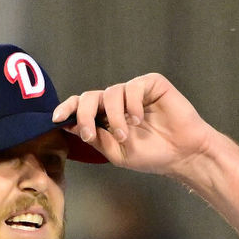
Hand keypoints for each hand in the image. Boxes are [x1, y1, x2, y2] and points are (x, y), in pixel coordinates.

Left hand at [53, 73, 215, 175]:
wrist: (182, 154)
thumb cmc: (152, 155)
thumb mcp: (116, 153)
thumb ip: (95, 138)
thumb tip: (71, 125)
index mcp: (106, 117)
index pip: (81, 107)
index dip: (67, 108)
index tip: (56, 118)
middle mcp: (117, 102)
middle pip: (90, 96)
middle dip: (85, 113)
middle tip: (91, 134)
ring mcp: (134, 91)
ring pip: (111, 93)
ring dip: (114, 117)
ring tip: (125, 135)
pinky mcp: (151, 84)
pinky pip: (132, 87)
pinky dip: (132, 106)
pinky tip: (140, 120)